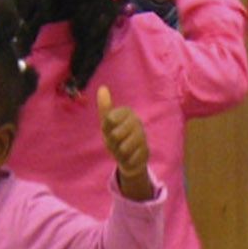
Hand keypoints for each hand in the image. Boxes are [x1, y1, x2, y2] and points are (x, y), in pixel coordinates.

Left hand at [98, 86, 153, 200]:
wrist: (129, 156)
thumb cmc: (115, 136)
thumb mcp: (107, 123)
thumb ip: (105, 106)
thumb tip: (102, 88)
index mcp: (127, 111)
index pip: (109, 119)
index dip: (105, 129)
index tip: (109, 129)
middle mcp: (137, 121)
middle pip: (115, 135)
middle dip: (111, 142)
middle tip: (115, 141)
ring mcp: (142, 136)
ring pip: (123, 148)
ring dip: (118, 152)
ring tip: (121, 149)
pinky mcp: (146, 150)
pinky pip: (128, 158)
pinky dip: (125, 160)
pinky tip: (129, 157)